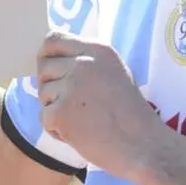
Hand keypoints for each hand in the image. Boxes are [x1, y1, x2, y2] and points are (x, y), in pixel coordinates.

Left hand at [36, 31, 162, 180]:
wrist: (142, 145)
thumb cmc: (130, 113)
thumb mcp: (114, 71)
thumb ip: (87, 60)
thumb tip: (51, 58)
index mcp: (97, 50)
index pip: (54, 40)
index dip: (46, 55)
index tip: (50, 69)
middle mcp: (83, 63)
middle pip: (44, 66)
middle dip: (50, 85)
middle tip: (70, 103)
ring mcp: (71, 87)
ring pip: (43, 93)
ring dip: (55, 109)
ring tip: (82, 120)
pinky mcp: (61, 112)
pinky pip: (45, 118)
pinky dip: (57, 130)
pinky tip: (79, 134)